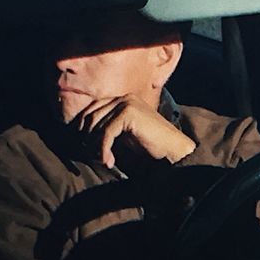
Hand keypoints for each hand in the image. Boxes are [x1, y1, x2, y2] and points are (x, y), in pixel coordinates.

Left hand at [71, 95, 196, 168]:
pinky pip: (106, 132)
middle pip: (91, 116)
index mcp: (123, 100)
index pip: (92, 109)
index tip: (88, 149)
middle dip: (88, 139)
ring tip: (103, 161)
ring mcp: (126, 103)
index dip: (85, 129)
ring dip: (95, 146)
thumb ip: (109, 130)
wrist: (175, 151)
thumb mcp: (126, 136)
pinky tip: (109, 161)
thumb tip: (85, 137)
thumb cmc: (153, 147)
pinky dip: (103, 149)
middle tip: (93, 157)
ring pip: (96, 124)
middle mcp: (124, 98)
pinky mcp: (129, 113)